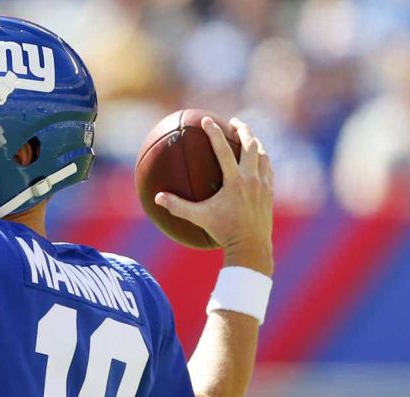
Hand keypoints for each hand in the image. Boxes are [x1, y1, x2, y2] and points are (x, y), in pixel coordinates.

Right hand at [154, 117, 273, 275]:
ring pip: (263, 154)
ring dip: (255, 142)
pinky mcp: (270, 191)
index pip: (223, 150)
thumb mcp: (198, 218)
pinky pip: (268, 168)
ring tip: (247, 137)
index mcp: (234, 181)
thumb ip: (177, 206)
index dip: (214, 133)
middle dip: (243, 129)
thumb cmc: (223, 231)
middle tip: (233, 122)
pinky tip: (256, 160)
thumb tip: (156, 198)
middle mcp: (251, 179)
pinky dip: (262, 159)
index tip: (206, 120)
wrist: (252, 246)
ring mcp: (263, 184)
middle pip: (251, 145)